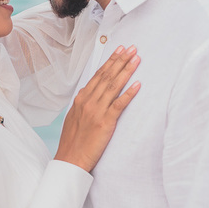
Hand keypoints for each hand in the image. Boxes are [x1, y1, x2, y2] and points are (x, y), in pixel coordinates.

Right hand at [54, 45, 140, 172]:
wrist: (70, 159)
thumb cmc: (73, 141)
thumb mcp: (74, 117)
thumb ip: (84, 104)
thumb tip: (91, 94)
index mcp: (81, 99)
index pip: (98, 75)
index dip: (110, 61)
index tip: (119, 50)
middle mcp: (88, 101)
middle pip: (107, 76)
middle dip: (120, 60)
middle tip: (132, 48)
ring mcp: (96, 111)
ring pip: (113, 86)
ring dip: (126, 71)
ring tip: (136, 59)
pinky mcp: (105, 122)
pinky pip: (119, 104)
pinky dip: (129, 93)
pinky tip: (138, 84)